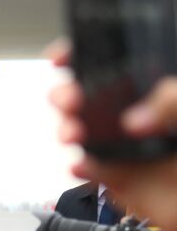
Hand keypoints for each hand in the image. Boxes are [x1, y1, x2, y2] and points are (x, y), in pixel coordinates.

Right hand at [49, 40, 176, 230]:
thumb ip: (171, 104)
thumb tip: (135, 120)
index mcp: (155, 88)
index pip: (116, 61)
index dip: (83, 55)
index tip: (64, 57)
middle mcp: (136, 111)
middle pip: (86, 94)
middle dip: (66, 94)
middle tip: (71, 100)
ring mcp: (124, 143)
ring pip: (80, 130)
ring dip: (67, 128)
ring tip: (74, 133)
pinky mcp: (118, 174)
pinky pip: (90, 169)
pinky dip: (80, 166)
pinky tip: (83, 163)